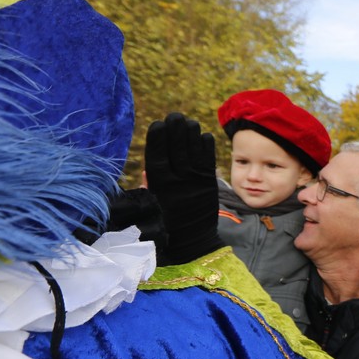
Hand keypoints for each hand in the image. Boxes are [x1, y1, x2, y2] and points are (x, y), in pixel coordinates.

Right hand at [144, 113, 222, 265]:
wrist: (191, 243)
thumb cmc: (165, 224)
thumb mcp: (151, 206)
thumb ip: (150, 186)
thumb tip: (147, 169)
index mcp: (160, 188)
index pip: (157, 158)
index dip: (158, 139)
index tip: (157, 123)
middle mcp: (179, 184)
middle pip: (177, 151)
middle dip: (176, 131)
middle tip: (174, 115)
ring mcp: (196, 184)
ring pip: (194, 153)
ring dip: (192, 135)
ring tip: (188, 121)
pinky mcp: (210, 186)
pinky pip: (209, 163)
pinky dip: (207, 148)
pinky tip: (203, 135)